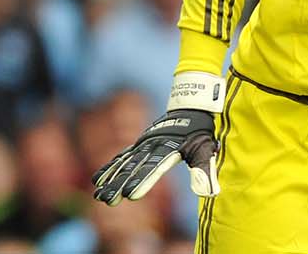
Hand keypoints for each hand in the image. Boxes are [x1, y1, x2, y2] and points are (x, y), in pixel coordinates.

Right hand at [92, 109, 218, 204]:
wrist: (189, 107)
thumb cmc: (199, 132)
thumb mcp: (206, 149)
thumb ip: (204, 171)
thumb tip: (209, 194)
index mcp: (170, 147)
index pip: (154, 167)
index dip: (143, 181)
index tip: (130, 195)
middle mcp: (153, 145)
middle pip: (134, 166)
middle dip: (119, 184)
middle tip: (108, 200)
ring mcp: (143, 144)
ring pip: (124, 163)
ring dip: (111, 179)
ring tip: (99, 196)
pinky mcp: (139, 145)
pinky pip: (122, 157)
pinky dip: (110, 168)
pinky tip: (97, 181)